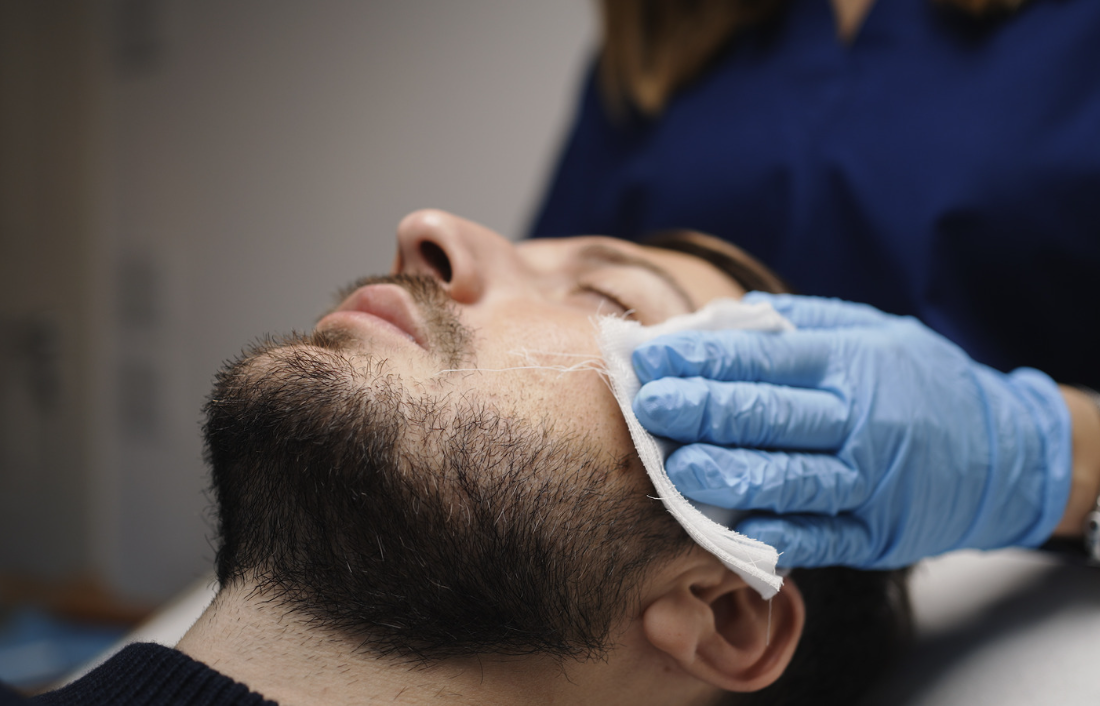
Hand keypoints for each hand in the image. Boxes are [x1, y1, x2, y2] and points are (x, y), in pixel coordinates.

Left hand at [631, 293, 1072, 568]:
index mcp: (849, 362)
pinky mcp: (879, 534)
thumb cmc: (914, 380)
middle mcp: (858, 419)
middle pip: (771, 414)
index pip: (763, 356)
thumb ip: (794, 327)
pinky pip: (824, 537)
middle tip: (648, 406)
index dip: (701, 358)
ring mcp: (871, 481)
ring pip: (792, 479)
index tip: (649, 358)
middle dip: (703, 409)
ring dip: (731, 476)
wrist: (1004, 451)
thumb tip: (713, 323)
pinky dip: (781, 538)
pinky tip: (735, 533)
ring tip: (678, 469)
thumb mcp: (868, 332)